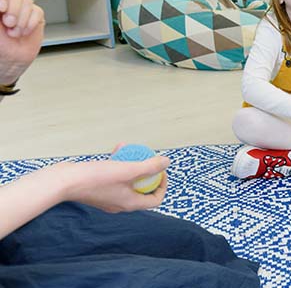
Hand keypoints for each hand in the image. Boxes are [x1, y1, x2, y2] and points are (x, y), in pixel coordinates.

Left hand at [0, 0, 44, 84]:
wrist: (9, 61)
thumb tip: (2, 3)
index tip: (1, 7)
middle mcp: (8, 1)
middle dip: (13, 8)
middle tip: (8, 23)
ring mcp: (22, 8)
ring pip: (27, 1)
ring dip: (21, 20)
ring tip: (13, 32)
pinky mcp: (35, 16)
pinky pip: (37, 12)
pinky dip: (30, 24)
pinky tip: (22, 33)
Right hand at [54, 152, 169, 212]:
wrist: (62, 182)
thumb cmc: (94, 178)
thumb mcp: (127, 170)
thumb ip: (149, 166)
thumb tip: (166, 162)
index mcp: (130, 203)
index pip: (155, 199)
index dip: (162, 185)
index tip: (161, 171)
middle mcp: (120, 203)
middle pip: (142, 190)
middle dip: (147, 172)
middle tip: (147, 159)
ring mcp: (108, 197)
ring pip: (127, 180)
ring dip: (131, 164)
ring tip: (131, 149)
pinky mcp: (98, 189)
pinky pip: (114, 176)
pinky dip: (118, 163)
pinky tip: (118, 148)